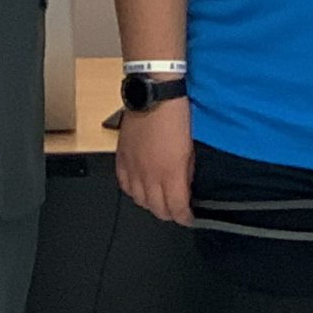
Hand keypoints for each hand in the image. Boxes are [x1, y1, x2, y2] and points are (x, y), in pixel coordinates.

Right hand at [116, 99, 195, 224]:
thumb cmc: (176, 114)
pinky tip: (140, 190)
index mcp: (170, 173)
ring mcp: (133, 167)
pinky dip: (133, 191)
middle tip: (176, 212)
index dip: (184, 217)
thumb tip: (186, 185)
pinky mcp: (122, 158)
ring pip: (139, 200)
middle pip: (156, 208)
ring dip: (151, 204)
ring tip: (160, 202)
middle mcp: (149, 175)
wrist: (154, 94)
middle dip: (168, 213)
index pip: (175, 208)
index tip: (189, 218)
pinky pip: (124, 185)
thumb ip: (187, 171)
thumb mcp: (190, 147)